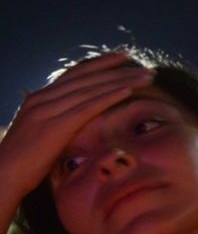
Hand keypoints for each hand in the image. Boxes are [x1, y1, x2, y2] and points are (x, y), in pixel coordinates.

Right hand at [0, 53, 154, 198]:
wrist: (1, 176)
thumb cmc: (23, 161)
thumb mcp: (41, 133)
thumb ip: (56, 121)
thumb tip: (75, 119)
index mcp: (40, 98)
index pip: (75, 74)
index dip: (101, 64)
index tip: (123, 57)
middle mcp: (43, 99)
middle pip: (88, 77)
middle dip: (118, 70)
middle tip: (144, 66)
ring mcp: (47, 110)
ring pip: (92, 89)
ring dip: (121, 81)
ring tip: (146, 77)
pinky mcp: (54, 125)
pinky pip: (87, 107)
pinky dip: (109, 97)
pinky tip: (128, 92)